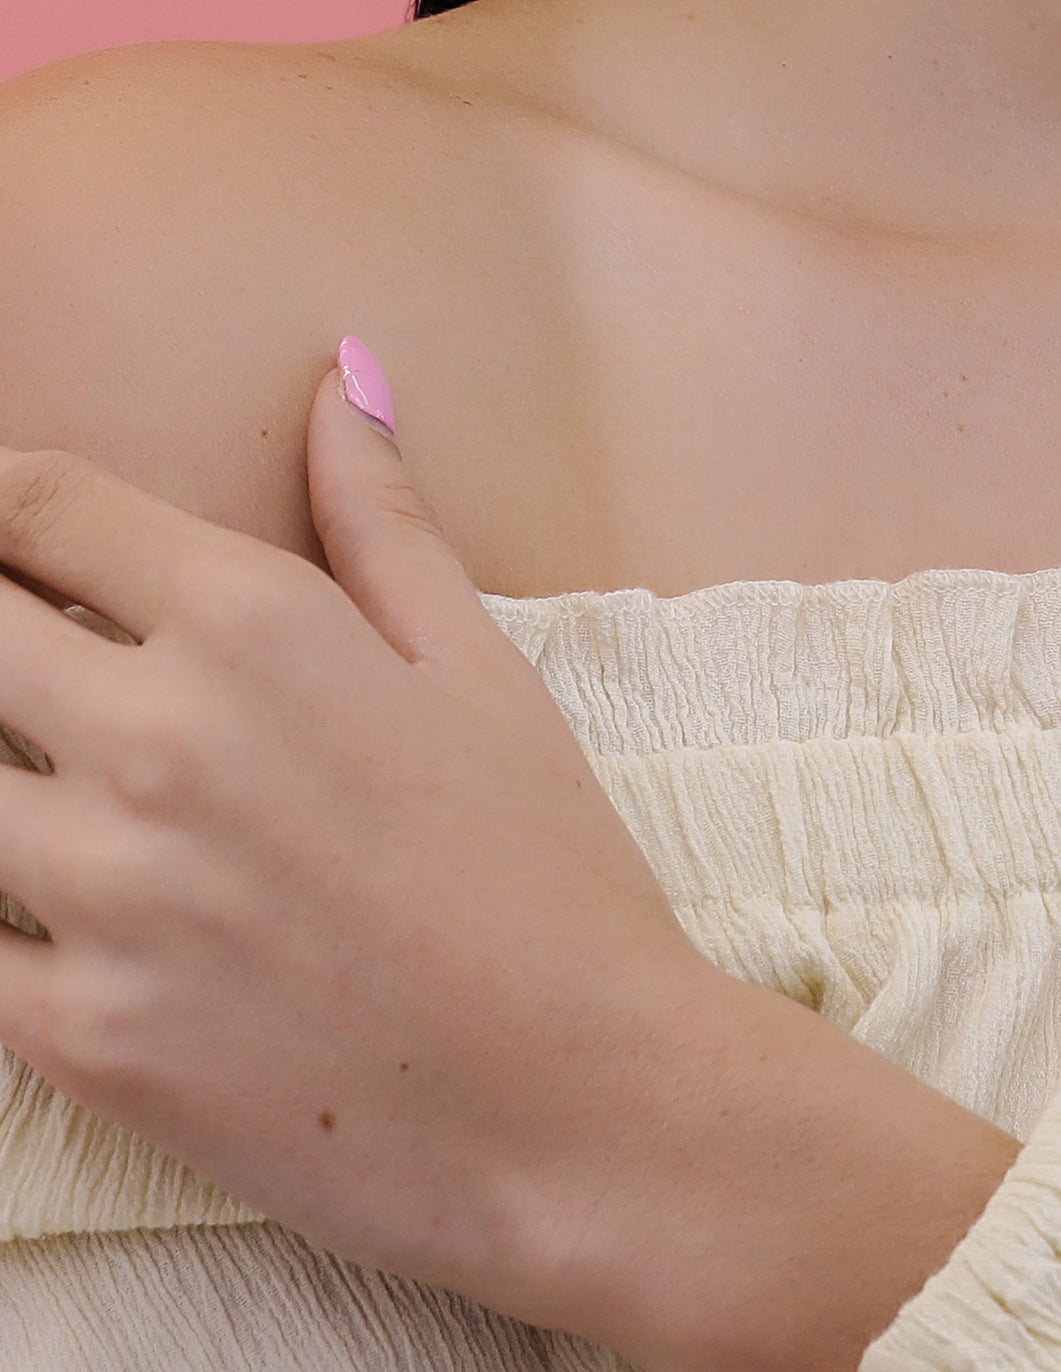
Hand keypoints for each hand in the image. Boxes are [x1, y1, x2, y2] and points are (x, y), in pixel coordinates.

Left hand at [0, 363, 1015, 1370]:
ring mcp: (102, 894)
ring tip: (53, 780)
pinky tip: (58, 909)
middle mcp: (155, 739)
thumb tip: (341, 376)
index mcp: (254, 624)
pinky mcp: (76, 1038)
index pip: (37, 505)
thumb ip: (380, 517)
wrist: (580, 1109)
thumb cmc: (546, 875)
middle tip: (29, 662)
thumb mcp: (479, 667)